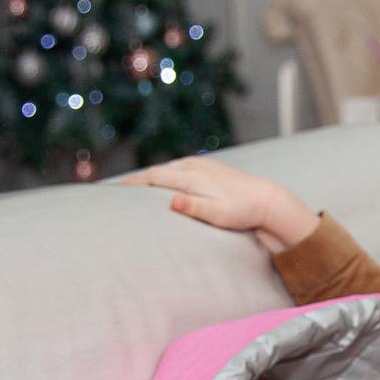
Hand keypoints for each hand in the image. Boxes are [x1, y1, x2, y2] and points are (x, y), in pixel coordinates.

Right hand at [124, 158, 320, 253]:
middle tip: (115, 190)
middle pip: (157, 171)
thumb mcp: (218, 214)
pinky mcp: (209, 166)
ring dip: (150, 175)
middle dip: (136, 179)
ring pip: (168, 168)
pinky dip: (166, 174)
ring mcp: (202, 164)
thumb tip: (173, 201)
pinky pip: (179, 168)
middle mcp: (194, 167)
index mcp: (191, 178)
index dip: (131, 183)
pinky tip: (162, 181)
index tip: (112, 190)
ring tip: (133, 187)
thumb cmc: (242, 212)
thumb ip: (194, 208)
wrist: (266, 200)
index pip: (153, 177)